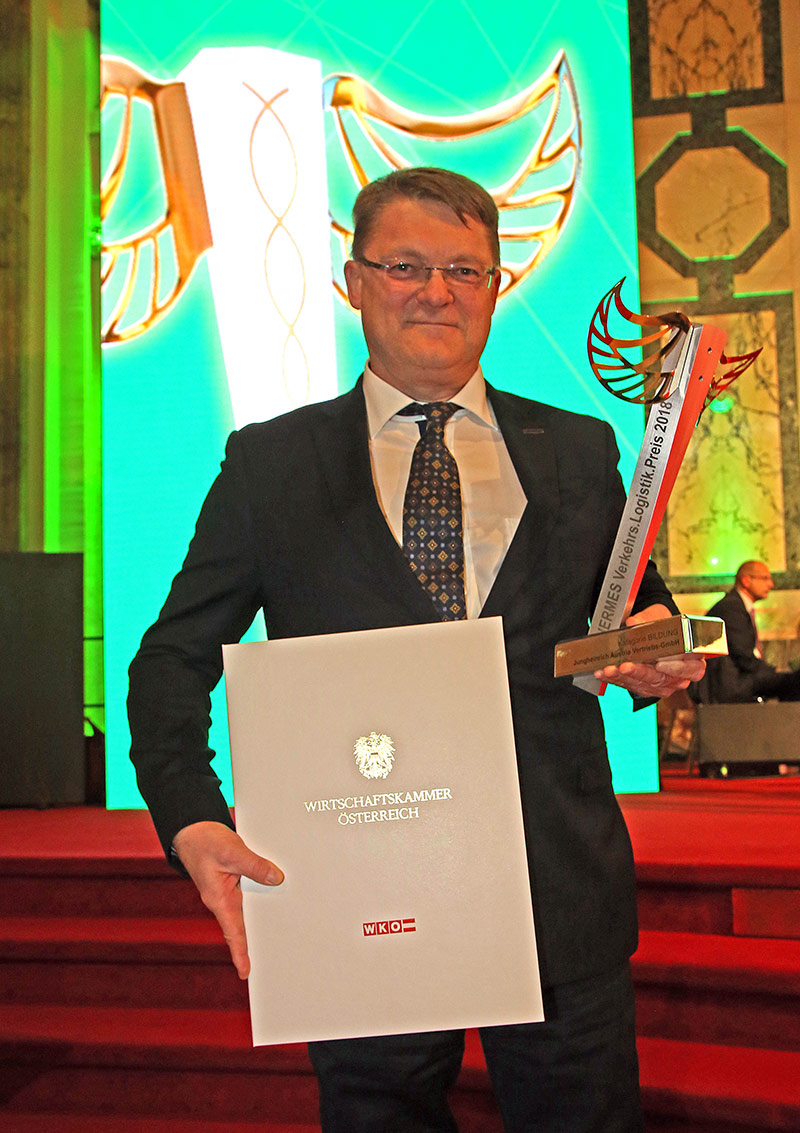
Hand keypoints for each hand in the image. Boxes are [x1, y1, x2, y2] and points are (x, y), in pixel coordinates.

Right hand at [172, 821, 283, 978]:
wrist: (193, 830)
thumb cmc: (206, 842)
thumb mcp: (232, 851)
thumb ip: (254, 865)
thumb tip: (276, 879)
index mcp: (218, 898)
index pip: (232, 931)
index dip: (239, 952)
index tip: (245, 973)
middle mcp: (223, 899)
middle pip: (243, 924)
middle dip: (257, 939)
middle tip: (275, 957)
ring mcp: (227, 892)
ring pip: (248, 908)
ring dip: (263, 915)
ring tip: (284, 929)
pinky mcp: (232, 881)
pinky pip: (249, 893)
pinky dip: (262, 895)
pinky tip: (276, 894)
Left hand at [594, 603, 706, 697]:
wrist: (655, 631)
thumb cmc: (663, 626)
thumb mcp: (658, 619)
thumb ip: (647, 620)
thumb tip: (632, 622)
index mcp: (693, 660)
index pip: (691, 669)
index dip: (676, 668)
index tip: (660, 663)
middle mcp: (679, 677)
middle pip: (662, 678)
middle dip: (641, 672)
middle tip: (625, 666)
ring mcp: (662, 685)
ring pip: (644, 684)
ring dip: (623, 677)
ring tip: (609, 669)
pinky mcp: (645, 688)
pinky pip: (630, 685)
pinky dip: (614, 679)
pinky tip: (603, 673)